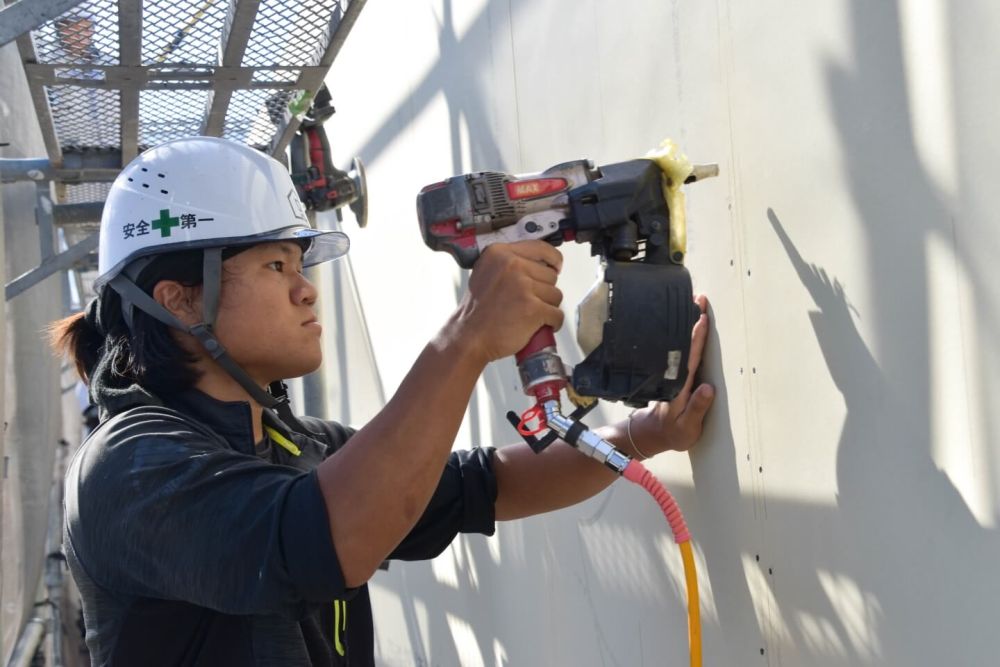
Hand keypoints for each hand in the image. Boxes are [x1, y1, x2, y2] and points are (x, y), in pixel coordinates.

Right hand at [451, 242, 564, 363]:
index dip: (553, 260)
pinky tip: (540, 326)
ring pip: (556, 295)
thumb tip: (537, 264)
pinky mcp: (533, 308)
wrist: (469, 338)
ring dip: (547, 308)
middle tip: (528, 302)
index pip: (541, 248)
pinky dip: (553, 323)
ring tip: (529, 315)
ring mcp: (523, 286)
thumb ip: (508, 264)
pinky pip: (557, 314)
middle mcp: (512, 265)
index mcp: (499, 254)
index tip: (556, 266)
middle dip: (544, 291)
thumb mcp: (485, 273)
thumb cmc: (476, 313)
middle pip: (550, 275)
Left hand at [627, 294, 713, 455]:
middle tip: (699, 298)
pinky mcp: (674, 371)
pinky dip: (685, 333)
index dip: (696, 338)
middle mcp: (675, 374)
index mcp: (679, 384)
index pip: (690, 357)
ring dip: (687, 322)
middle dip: (692, 319)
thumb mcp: (688, 427)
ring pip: (680, 342)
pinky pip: (681, 348)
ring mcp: (673, 371)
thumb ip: (697, 408)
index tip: (701, 319)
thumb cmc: (673, 432)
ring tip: (694, 302)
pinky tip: (689, 321)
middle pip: (684, 342)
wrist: (653, 434)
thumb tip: (708, 388)